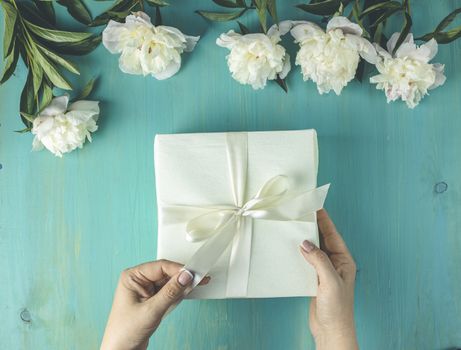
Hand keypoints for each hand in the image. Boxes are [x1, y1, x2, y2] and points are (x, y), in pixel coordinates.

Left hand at [100, 259, 208, 349]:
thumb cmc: (124, 332)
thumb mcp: (151, 310)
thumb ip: (170, 292)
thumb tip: (185, 277)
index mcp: (132, 277)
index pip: (160, 266)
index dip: (178, 270)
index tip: (192, 274)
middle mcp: (139, 282)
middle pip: (166, 273)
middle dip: (182, 277)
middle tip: (198, 278)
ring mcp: (146, 291)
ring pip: (169, 283)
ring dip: (181, 286)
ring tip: (196, 285)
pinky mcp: (152, 301)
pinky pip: (169, 292)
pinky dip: (178, 294)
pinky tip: (187, 293)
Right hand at [300, 209, 357, 349]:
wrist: (331, 330)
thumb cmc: (337, 309)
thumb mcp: (330, 281)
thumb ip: (319, 261)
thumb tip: (305, 243)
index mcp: (344, 261)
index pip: (333, 235)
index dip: (324, 220)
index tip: (316, 207)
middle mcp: (335, 263)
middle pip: (323, 239)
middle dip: (313, 226)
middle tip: (302, 213)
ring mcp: (324, 271)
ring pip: (313, 249)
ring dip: (305, 239)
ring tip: (294, 227)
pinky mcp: (314, 279)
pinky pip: (306, 261)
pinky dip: (299, 254)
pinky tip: (291, 249)